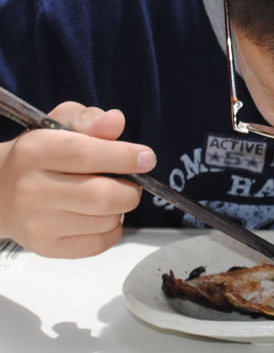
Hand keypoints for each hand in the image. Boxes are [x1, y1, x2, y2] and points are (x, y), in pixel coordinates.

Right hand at [0, 102, 155, 257]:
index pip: (87, 155)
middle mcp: (33, 190)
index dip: (124, 157)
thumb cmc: (39, 153)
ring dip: (122, 208)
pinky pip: (98, 244)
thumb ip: (90, 119)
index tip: (147, 158)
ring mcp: (38, 223)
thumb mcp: (59, 123)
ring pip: (104, 221)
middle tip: (133, 181)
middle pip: (101, 195)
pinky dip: (113, 229)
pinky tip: (104, 215)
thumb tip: (117, 121)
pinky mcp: (47, 247)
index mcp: (36, 151)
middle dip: (131, 189)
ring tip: (113, 195)